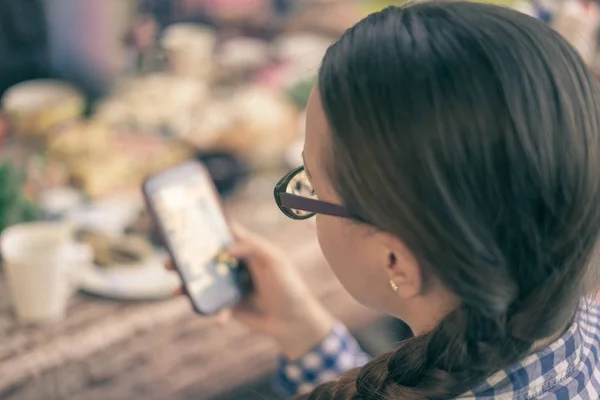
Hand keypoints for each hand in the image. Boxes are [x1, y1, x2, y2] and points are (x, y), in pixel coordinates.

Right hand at [168, 223, 334, 359]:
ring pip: (203, 283)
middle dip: (185, 260)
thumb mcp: (274, 260)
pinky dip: (214, 313)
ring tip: (174, 290)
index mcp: (245, 249)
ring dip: (187, 286)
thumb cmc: (287, 284)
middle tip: (168, 260)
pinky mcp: (230, 306)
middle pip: (205, 259)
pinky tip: (219, 319)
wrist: (293, 319)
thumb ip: (252, 247)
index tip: (183, 224)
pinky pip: (215, 308)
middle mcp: (234, 265)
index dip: (205, 228)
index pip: (222, 234)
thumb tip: (225, 249)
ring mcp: (230, 286)